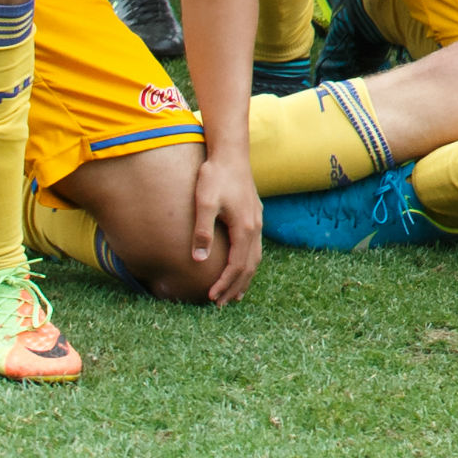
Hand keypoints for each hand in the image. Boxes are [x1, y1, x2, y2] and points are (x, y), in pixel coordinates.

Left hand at [187, 154, 262, 303]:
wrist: (231, 153)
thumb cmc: (215, 176)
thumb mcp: (204, 203)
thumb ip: (202, 232)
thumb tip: (200, 260)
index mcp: (244, 228)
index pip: (237, 265)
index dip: (224, 284)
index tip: (211, 298)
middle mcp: (255, 227)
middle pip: (249, 266)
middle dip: (236, 287)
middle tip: (221, 304)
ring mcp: (257, 221)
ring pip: (255, 257)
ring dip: (245, 278)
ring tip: (235, 294)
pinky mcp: (254, 215)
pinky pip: (255, 247)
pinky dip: (248, 263)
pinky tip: (241, 265)